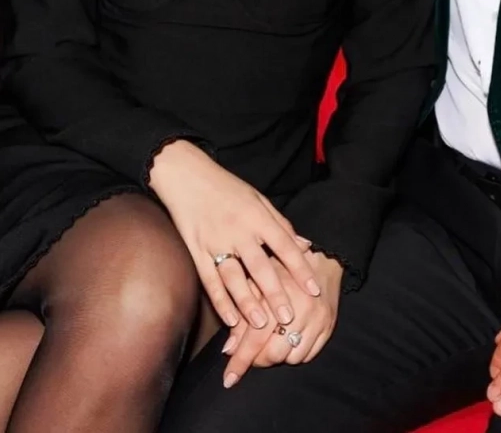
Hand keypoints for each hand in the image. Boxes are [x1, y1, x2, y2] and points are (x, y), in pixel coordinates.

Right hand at [148, 140, 322, 336]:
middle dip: (276, 293)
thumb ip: (280, 223)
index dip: (300, 268)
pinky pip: (209, 280)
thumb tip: (304, 244)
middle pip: (260, 267)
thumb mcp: (259, 198)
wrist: (186, 177)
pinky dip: (219, 301)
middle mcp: (238, 231)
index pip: (284, 246)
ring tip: (260, 324)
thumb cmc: (227, 188)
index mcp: (257, 216)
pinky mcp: (196, 251)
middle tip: (289, 317)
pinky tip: (230, 319)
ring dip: (247, 303)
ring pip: (233, 278)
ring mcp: (215, 243)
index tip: (313, 289)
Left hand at [222, 249, 342, 386]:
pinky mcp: (328, 327)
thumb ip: (242, 314)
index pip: (255, 339)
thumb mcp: (257, 283)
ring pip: (291, 359)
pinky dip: (295, 353)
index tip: (228, 379)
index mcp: (279, 296)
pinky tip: (289, 339)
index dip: (240, 361)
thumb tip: (228, 349)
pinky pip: (308, 356)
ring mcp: (317, 320)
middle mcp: (301, 310)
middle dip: (258, 359)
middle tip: (252, 354)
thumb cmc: (282, 270)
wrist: (321, 258)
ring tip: (272, 341)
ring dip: (278, 356)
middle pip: (273, 354)